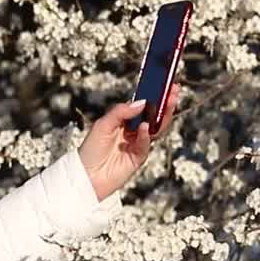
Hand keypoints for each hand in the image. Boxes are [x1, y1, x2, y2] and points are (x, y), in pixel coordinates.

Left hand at [78, 83, 180, 201]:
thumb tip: (142, 102)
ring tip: (168, 103)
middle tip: (173, 90)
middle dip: (164, 102)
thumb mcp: (103, 124)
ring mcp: (137, 143)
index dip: (151, 95)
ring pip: (155, 128)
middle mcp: (132, 130)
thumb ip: (121, 112)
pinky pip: (146, 143)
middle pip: (152, 115)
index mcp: (123, 120)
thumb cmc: (90, 150)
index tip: (162, 83)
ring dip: (163, 115)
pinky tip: (145, 128)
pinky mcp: (139, 157)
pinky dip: (146, 135)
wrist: (86, 177)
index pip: (141, 105)